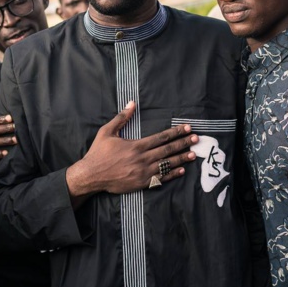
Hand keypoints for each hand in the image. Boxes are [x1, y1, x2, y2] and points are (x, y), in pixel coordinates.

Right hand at [66, 101, 197, 196]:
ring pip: (166, 164)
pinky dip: (171, 175)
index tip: (187, 128)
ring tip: (192, 154)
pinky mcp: (141, 183)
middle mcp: (142, 159)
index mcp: (136, 145)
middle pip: (167, 150)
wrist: (91, 175)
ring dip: (181, 159)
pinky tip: (181, 171)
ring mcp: (143, 172)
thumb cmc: (98, 153)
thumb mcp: (107, 132)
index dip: (176, 132)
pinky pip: (160, 179)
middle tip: (196, 139)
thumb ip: (121, 118)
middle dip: (183, 143)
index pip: (161, 137)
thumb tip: (131, 103)